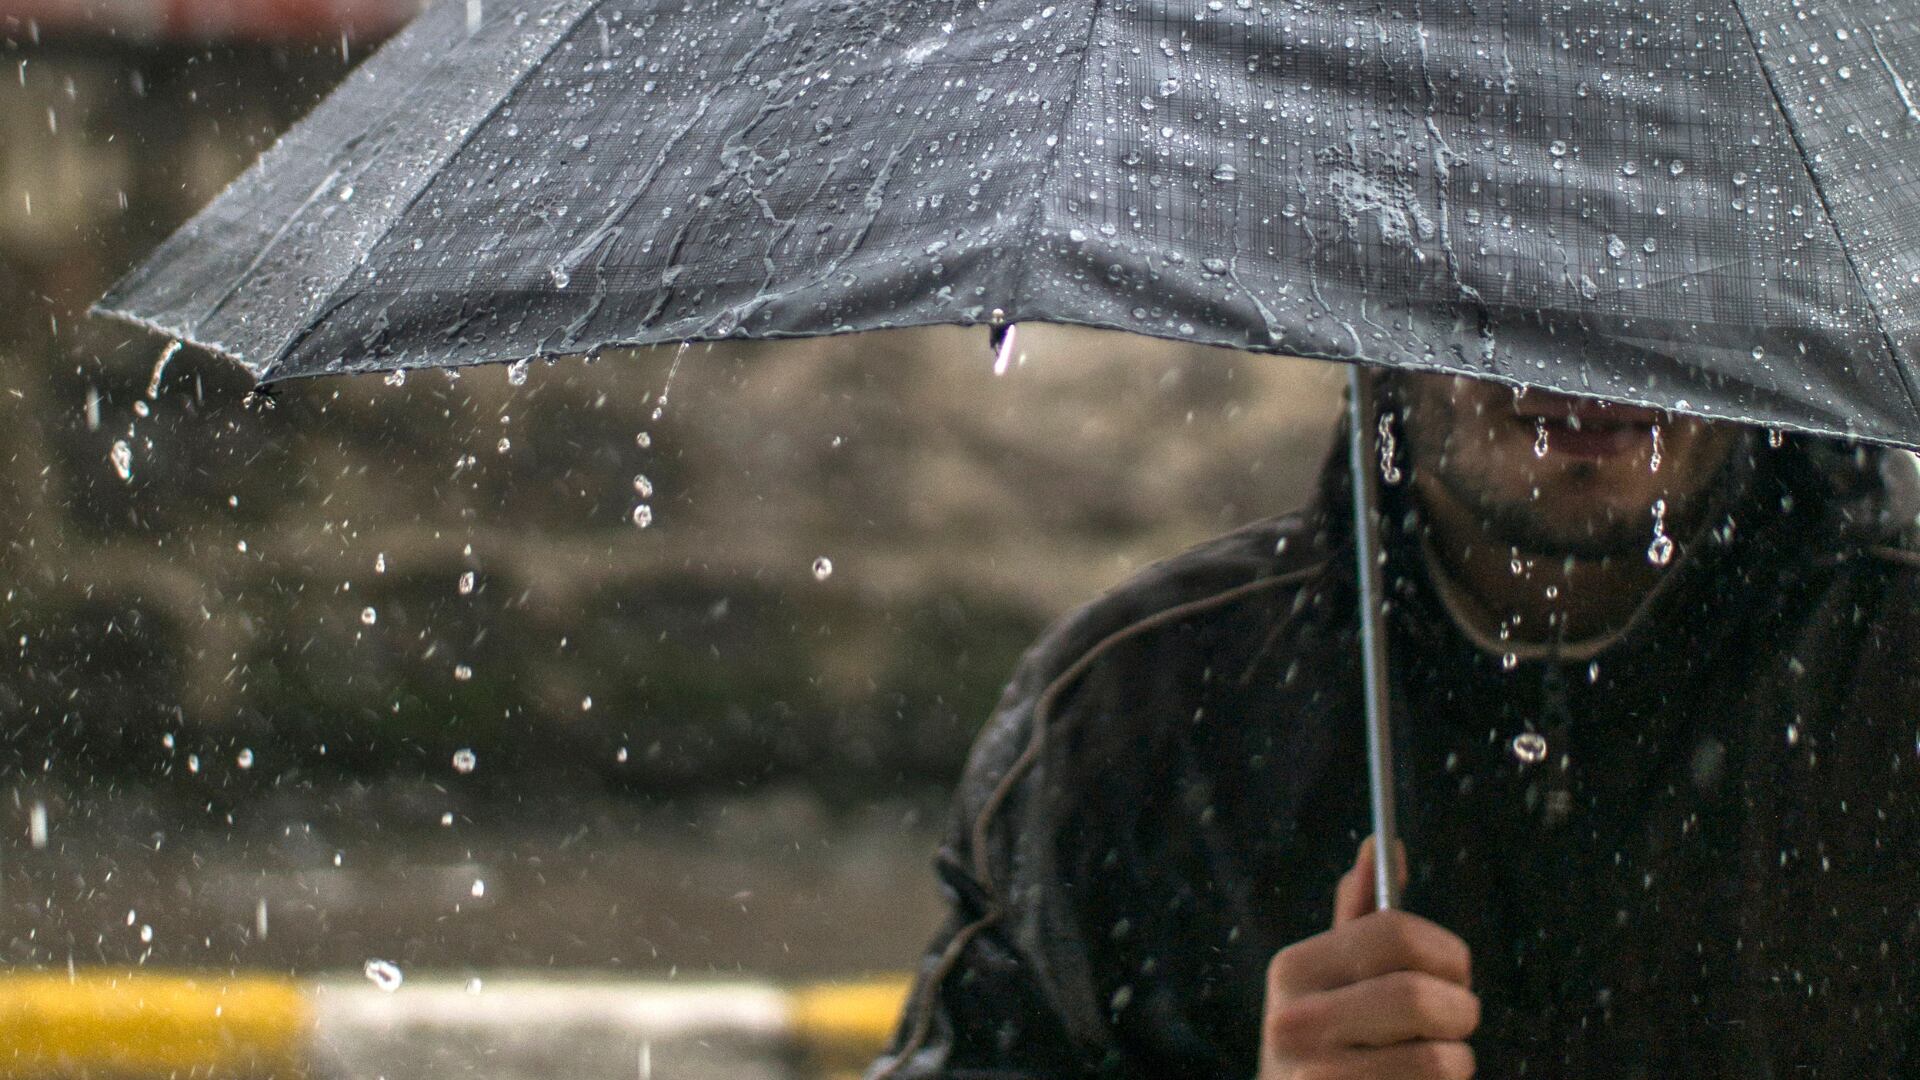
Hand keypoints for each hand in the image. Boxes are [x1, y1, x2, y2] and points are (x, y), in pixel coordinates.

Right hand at [1257, 836, 1478, 1078]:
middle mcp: (1294, 1020)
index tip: (1455, 971)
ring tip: (1431, 1062)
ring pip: (1440, 1056)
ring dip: (1456, 1061)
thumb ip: (1360, 917)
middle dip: (1459, 1010)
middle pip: (1419, 994)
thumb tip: (1379, 846)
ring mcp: (1316, 1076)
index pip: (1395, 931)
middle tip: (1455, 1020)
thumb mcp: (1333, 981)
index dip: (1447, 951)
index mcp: (1293, 968)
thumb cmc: (1330, 1046)